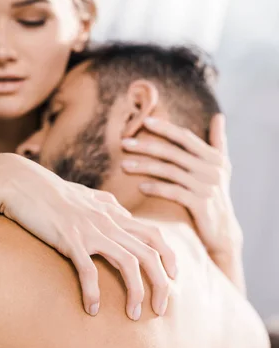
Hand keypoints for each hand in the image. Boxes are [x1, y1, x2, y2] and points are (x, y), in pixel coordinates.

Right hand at [0, 154, 175, 320]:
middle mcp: (108, 222)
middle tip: (160, 309)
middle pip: (149, 253)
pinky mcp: (69, 239)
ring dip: (136, 292)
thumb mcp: (84, 194)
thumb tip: (121, 211)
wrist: (20, 183)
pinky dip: (93, 292)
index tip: (173, 278)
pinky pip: (88, 270)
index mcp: (112, 213)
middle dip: (161, 283)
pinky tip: (92, 309)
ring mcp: (90, 230)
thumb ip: (106, 203)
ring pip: (128, 262)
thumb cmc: (49, 191)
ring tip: (133, 314)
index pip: (153, 234)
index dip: (169, 257)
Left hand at [121, 115, 242, 259]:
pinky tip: (140, 187)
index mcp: (214, 158)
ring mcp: (206, 187)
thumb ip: (218, 141)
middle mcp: (212, 170)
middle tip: (124, 143)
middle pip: (173, 152)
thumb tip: (219, 116)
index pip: (185, 137)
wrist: (223, 231)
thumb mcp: (222, 168)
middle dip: (147, 146)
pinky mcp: (201, 205)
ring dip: (145, 167)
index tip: (144, 121)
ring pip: (170, 171)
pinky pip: (174, 192)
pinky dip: (156, 188)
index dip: (165, 128)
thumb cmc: (217, 196)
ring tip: (124, 166)